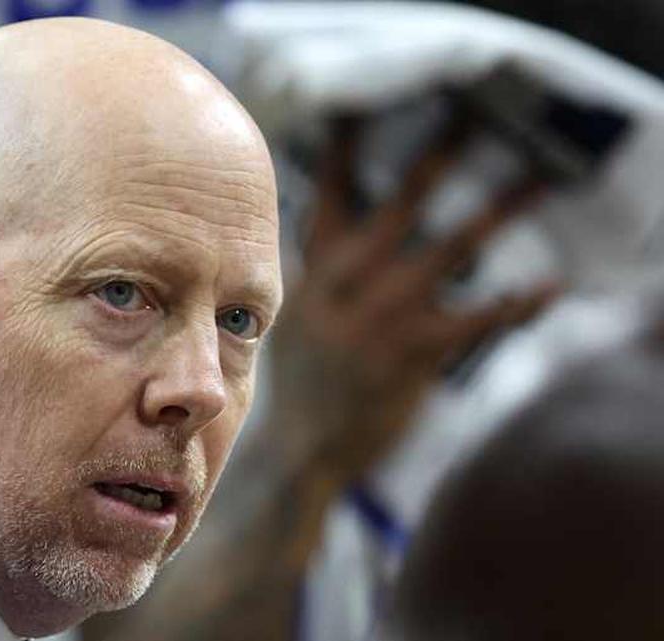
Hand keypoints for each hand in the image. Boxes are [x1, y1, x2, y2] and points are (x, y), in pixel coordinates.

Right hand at [270, 115, 558, 483]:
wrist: (302, 448)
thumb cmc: (306, 381)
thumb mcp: (299, 317)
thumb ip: (324, 270)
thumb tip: (347, 222)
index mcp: (313, 273)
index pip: (328, 198)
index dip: (346, 151)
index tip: (361, 109)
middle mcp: (344, 288)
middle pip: (396, 209)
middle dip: (435, 163)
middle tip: (470, 122)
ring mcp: (378, 320)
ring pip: (445, 253)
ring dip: (495, 215)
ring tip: (534, 183)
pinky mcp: (411, 355)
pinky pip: (475, 320)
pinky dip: (515, 304)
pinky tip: (547, 285)